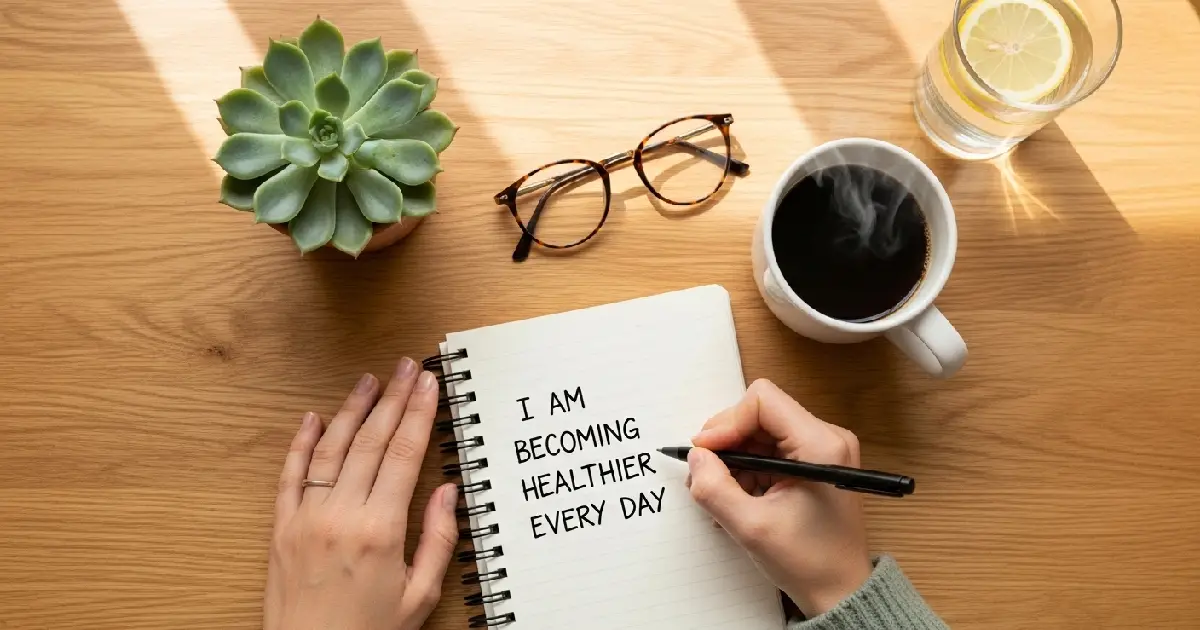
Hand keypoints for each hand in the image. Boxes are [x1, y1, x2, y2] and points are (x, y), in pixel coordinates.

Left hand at [264, 358, 457, 629]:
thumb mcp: (420, 595)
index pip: (405, 455)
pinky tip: (313, 417)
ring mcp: (307, 518)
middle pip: (372, 441)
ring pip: (331, 448)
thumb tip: (448, 491)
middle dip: (394, 398)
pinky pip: (291, 475)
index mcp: (381, 530)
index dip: (420, 414)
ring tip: (370, 380)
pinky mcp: (281, 528)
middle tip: (407, 367)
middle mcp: (341, 515)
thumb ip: (438, 539)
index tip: (429, 384)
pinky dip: (301, 443)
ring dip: (352, 409)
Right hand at [687, 379, 872, 616]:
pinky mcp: (814, 462)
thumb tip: (696, 457)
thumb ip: (715, 488)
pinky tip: (738, 496)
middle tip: (705, 474)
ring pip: (761, 431)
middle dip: (727, 441)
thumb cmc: (810, 563)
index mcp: (821, 445)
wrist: (841, 592)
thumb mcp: (751, 528)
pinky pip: (770, 449)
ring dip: (734, 457)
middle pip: (760, 414)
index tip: (705, 451)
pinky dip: (747, 468)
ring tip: (722, 492)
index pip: (762, 401)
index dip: (727, 422)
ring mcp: (822, 450)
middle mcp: (826, 438)